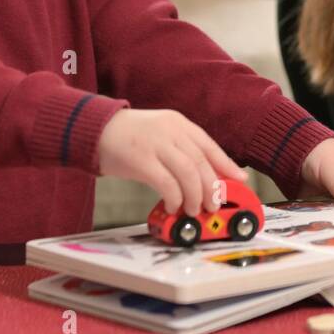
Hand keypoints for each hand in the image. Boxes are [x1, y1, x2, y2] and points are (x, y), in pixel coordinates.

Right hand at [96, 109, 247, 214]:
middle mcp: (170, 131)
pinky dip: (176, 198)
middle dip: (211, 187)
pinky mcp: (141, 160)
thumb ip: (181, 149)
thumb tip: (204, 175)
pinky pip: (167, 183)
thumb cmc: (128, 136)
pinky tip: (174, 206)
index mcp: (178, 123)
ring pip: (189, 173)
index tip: (240, 180)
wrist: (94, 128)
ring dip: (195, 196)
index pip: (210, 146)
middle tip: (213, 205)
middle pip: (202, 162)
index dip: (227, 165)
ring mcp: (156, 144)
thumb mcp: (160, 134)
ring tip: (194, 210)